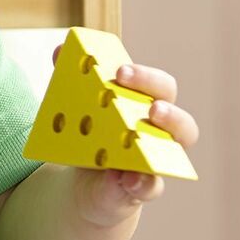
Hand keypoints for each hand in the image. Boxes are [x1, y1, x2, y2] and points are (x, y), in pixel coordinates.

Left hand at [53, 47, 199, 228]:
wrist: (86, 181)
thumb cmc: (91, 132)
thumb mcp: (79, 106)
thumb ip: (72, 78)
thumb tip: (61, 50)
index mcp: (147, 105)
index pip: (160, 86)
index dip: (145, 77)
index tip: (121, 72)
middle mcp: (160, 133)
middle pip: (178, 118)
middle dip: (165, 110)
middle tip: (149, 108)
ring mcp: (155, 163)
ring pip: (174, 153)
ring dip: (161, 148)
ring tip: (139, 137)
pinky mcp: (142, 188)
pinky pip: (151, 187)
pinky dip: (141, 183)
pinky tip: (125, 178)